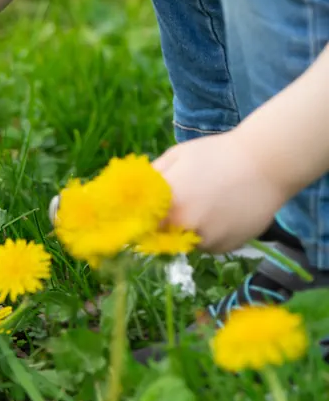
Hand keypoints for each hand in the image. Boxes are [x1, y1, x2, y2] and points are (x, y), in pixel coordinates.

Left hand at [152, 131, 291, 254]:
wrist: (267, 164)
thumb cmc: (217, 154)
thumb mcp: (176, 156)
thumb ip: (151, 177)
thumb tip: (132, 192)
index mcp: (169, 203)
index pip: (142, 226)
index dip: (140, 221)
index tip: (141, 215)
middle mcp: (187, 227)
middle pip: (163, 238)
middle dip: (164, 226)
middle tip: (178, 206)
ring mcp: (210, 239)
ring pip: (188, 243)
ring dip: (189, 229)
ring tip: (206, 203)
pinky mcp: (230, 246)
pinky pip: (210, 245)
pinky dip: (210, 234)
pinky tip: (222, 211)